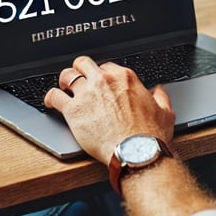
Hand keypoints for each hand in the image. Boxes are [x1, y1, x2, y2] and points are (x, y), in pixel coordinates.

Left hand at [43, 56, 175, 163]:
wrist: (136, 152)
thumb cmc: (149, 135)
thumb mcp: (164, 112)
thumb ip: (161, 97)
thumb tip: (159, 91)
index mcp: (125, 78)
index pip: (106, 66)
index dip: (102, 75)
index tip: (100, 83)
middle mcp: (104, 81)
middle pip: (84, 64)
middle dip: (80, 71)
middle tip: (79, 80)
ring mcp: (87, 94)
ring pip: (67, 76)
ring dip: (64, 81)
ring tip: (63, 88)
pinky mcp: (73, 110)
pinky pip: (54, 96)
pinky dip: (50, 98)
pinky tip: (51, 102)